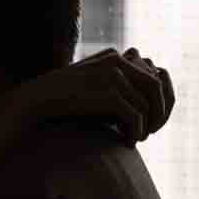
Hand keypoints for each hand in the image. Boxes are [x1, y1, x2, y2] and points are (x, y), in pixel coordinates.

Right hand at [28, 48, 173, 143]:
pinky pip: (135, 116)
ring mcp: (112, 74)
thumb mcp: (95, 86)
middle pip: (156, 86)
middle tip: (149, 132)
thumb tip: (151, 107)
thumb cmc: (67, 99)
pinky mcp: (107, 92)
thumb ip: (120, 87)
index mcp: (116, 56)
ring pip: (147, 103)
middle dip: (159, 112)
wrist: (38, 100)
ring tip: (137, 138)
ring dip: (147, 125)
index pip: (154, 75)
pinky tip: (127, 142)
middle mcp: (117, 60)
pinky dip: (136, 132)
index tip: (151, 120)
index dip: (160, 100)